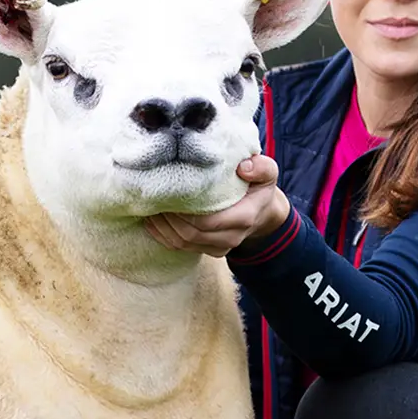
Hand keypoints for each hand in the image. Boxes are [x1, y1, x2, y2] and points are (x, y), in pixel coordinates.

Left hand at [142, 154, 289, 256]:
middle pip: (190, 234)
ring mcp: (219, 248)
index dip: (185, 211)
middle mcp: (231, 237)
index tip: (169, 192)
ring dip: (162, 227)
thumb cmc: (258, 186)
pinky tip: (151, 219)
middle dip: (168, 219)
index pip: (208, 221)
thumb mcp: (268, 172)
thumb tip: (244, 167)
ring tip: (149, 207)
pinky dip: (162, 234)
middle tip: (153, 198)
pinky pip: (179, 247)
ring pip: (182, 243)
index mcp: (244, 217)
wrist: (262, 211)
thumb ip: (262, 167)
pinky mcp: (208, 250)